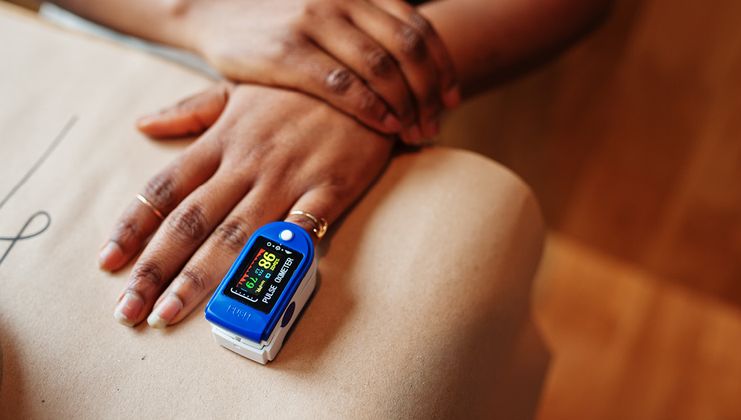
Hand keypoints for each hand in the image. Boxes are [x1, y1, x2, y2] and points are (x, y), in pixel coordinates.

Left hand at [98, 83, 393, 327]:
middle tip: (128, 309)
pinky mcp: (328, 190)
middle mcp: (246, 165)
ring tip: (170, 311)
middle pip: (190, 222)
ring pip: (236, 235)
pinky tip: (260, 284)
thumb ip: (190, 111)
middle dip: (155, 268)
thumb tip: (144, 126)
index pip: (164, 189)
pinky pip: (301, 227)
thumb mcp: (238, 90)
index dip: (134, 227)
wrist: (363, 85)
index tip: (108, 262)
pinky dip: (280, 253)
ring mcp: (287, 179)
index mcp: (221, 142)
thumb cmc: (297, 91)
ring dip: (199, 277)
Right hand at [172, 0, 458, 143]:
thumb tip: (412, 68)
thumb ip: (368, 29)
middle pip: (408, 49)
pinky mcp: (286, 52)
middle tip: (437, 122)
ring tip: (418, 132)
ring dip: (407, 105)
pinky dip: (372, 108)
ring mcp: (314, 23)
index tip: (452, 98)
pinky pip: (343, 84)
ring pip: (382, 68)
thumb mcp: (329, 11)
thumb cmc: (281, 20)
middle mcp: (342, 0)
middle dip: (430, 91)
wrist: (213, 9)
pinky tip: (387, 127)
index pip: (418, 28)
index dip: (442, 66)